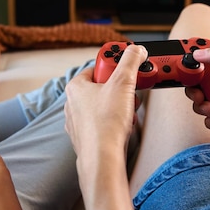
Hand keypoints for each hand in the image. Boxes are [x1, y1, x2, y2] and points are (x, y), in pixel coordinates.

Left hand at [64, 44, 146, 209]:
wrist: (102, 160)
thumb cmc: (106, 123)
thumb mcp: (123, 82)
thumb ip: (130, 61)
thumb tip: (136, 50)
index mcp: (75, 86)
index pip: (98, 67)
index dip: (116, 67)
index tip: (128, 68)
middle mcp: (73, 104)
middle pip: (103, 86)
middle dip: (122, 89)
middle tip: (132, 91)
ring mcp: (79, 122)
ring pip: (105, 105)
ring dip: (122, 106)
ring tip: (129, 111)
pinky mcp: (87, 137)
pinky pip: (105, 122)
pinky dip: (117, 122)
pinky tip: (125, 126)